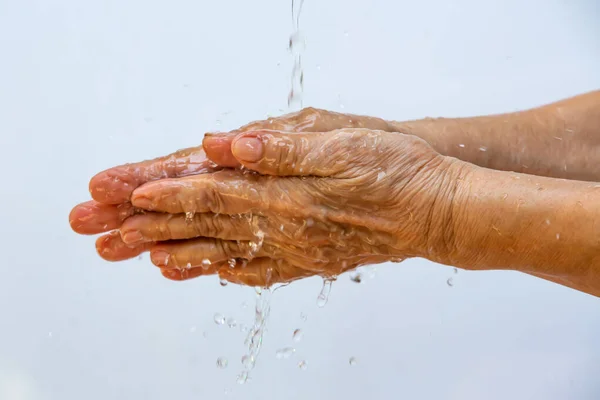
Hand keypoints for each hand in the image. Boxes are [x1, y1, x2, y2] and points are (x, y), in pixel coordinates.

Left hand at [69, 108, 392, 262]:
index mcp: (288, 197)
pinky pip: (258, 270)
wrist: (438, 212)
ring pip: (224, 251)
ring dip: (178, 252)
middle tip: (107, 233)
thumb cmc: (398, 172)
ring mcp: (297, 249)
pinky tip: (205, 273)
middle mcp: (285, 229)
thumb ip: (280, 150)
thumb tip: (223, 145)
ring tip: (139, 258)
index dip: (169, 193)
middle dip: (153, 227)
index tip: (127, 193)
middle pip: (207, 227)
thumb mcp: (344, 145)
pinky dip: (224, 270)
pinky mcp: (310, 258)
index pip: (214, 194)